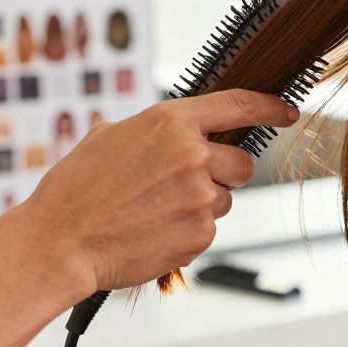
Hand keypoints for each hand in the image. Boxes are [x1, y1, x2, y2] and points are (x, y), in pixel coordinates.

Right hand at [11, 88, 299, 292]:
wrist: (60, 241)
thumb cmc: (77, 189)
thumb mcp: (111, 136)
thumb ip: (156, 130)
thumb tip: (180, 132)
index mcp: (171, 121)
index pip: (239, 105)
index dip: (271, 107)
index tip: (287, 111)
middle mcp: (193, 154)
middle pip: (242, 163)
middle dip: (223, 174)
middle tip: (184, 185)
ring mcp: (200, 196)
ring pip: (224, 199)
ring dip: (201, 205)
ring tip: (155, 211)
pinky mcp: (200, 233)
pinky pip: (208, 229)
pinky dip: (187, 232)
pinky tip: (152, 231)